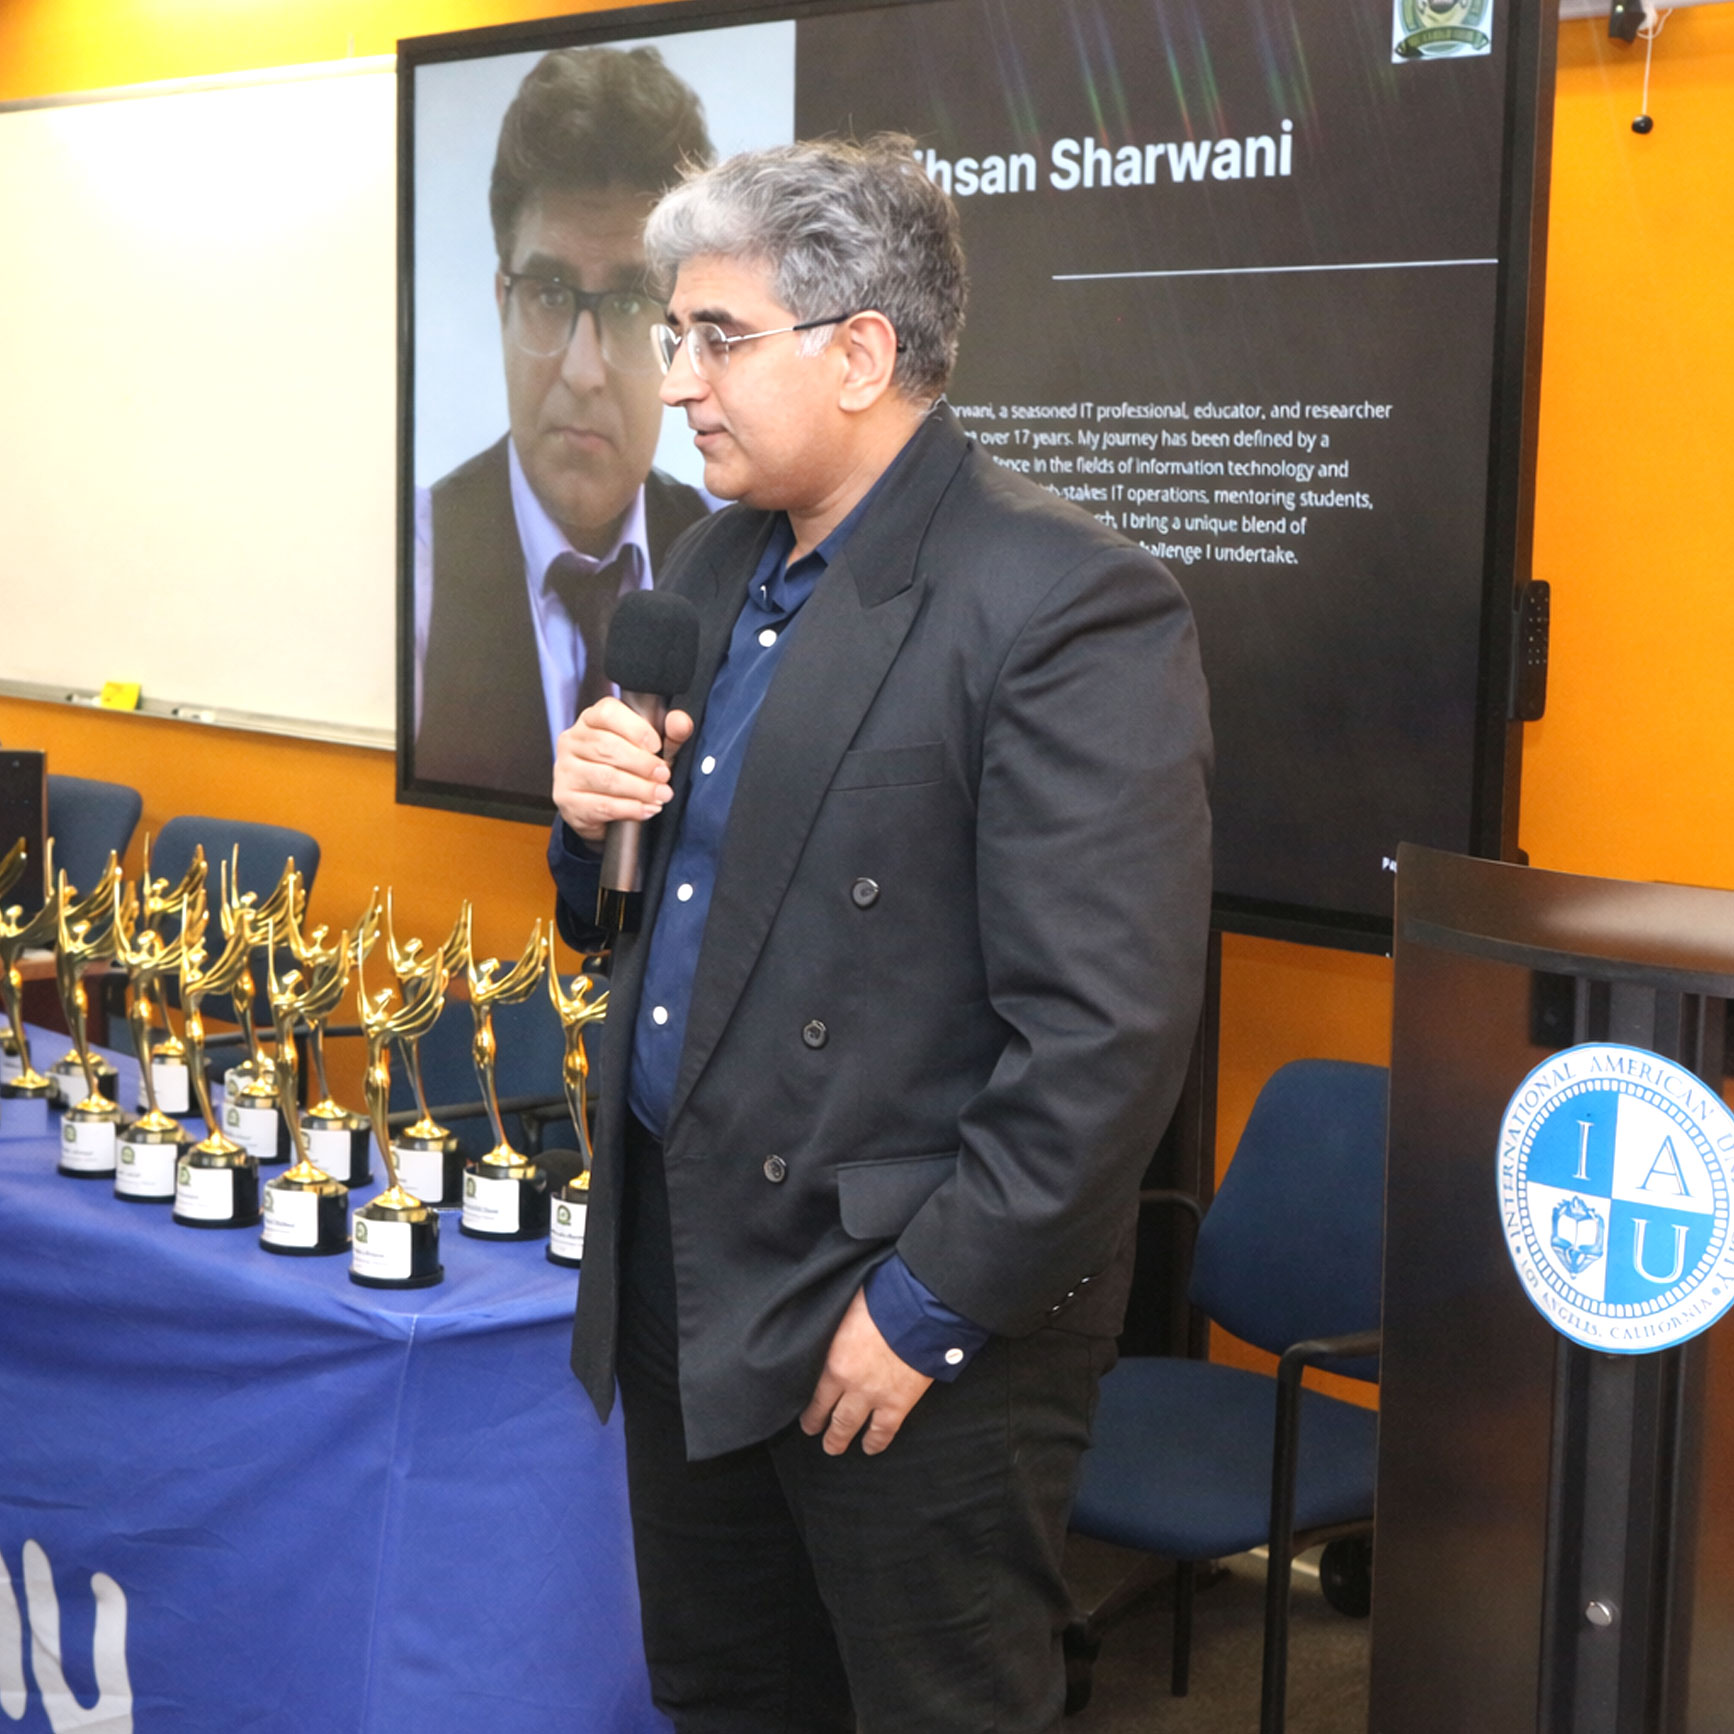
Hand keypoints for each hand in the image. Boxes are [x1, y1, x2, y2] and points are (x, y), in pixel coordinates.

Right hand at [552, 698, 694, 842]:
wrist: (598, 808)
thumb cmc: (625, 770)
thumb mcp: (651, 750)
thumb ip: (669, 734)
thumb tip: (681, 722)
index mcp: (591, 720)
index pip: (607, 712)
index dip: (635, 728)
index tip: (656, 745)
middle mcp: (572, 741)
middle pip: (607, 747)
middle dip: (642, 763)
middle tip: (664, 775)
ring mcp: (566, 771)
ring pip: (605, 777)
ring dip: (639, 788)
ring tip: (661, 795)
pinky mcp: (567, 799)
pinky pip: (601, 804)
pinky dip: (629, 808)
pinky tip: (646, 809)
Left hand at [800, 1287, 932, 1455]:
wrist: (920, 1310)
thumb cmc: (883, 1300)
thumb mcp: (847, 1310)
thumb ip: (836, 1329)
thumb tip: (826, 1327)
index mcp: (835, 1363)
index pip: (816, 1396)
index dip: (810, 1411)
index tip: (806, 1418)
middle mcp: (851, 1386)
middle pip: (830, 1416)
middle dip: (822, 1429)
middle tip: (816, 1435)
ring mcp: (876, 1397)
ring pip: (852, 1426)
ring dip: (841, 1439)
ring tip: (834, 1447)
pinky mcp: (900, 1403)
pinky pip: (884, 1430)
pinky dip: (876, 1441)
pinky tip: (871, 1447)